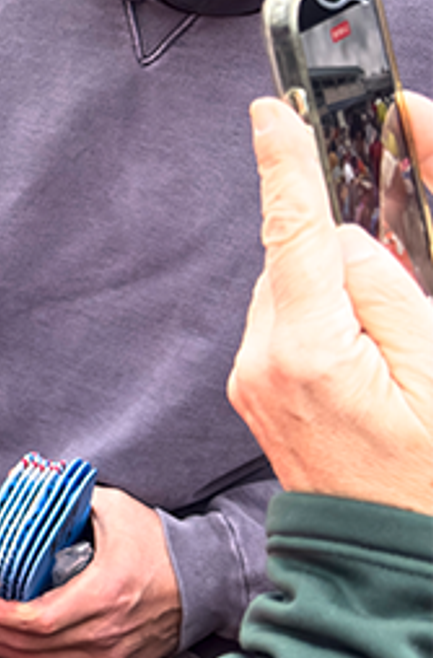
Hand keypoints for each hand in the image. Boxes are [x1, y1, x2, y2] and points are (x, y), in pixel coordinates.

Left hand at [0, 486, 180, 657]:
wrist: (205, 578)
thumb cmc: (158, 542)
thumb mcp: (115, 509)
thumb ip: (71, 498)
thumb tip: (34, 481)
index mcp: (103, 595)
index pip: (37, 620)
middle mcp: (106, 633)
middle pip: (33, 649)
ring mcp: (113, 653)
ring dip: (2, 650)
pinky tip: (4, 647)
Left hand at [228, 96, 432, 516]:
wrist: (388, 556)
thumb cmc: (425, 475)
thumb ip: (391, 293)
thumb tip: (348, 239)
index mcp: (308, 348)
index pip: (293, 233)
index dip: (285, 165)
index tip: (272, 111)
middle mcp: (263, 357)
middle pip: (297, 260)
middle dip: (343, 255)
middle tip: (396, 309)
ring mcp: (252, 376)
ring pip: (293, 291)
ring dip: (336, 295)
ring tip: (389, 356)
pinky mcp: (254, 389)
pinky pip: (289, 325)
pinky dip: (324, 322)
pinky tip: (366, 364)